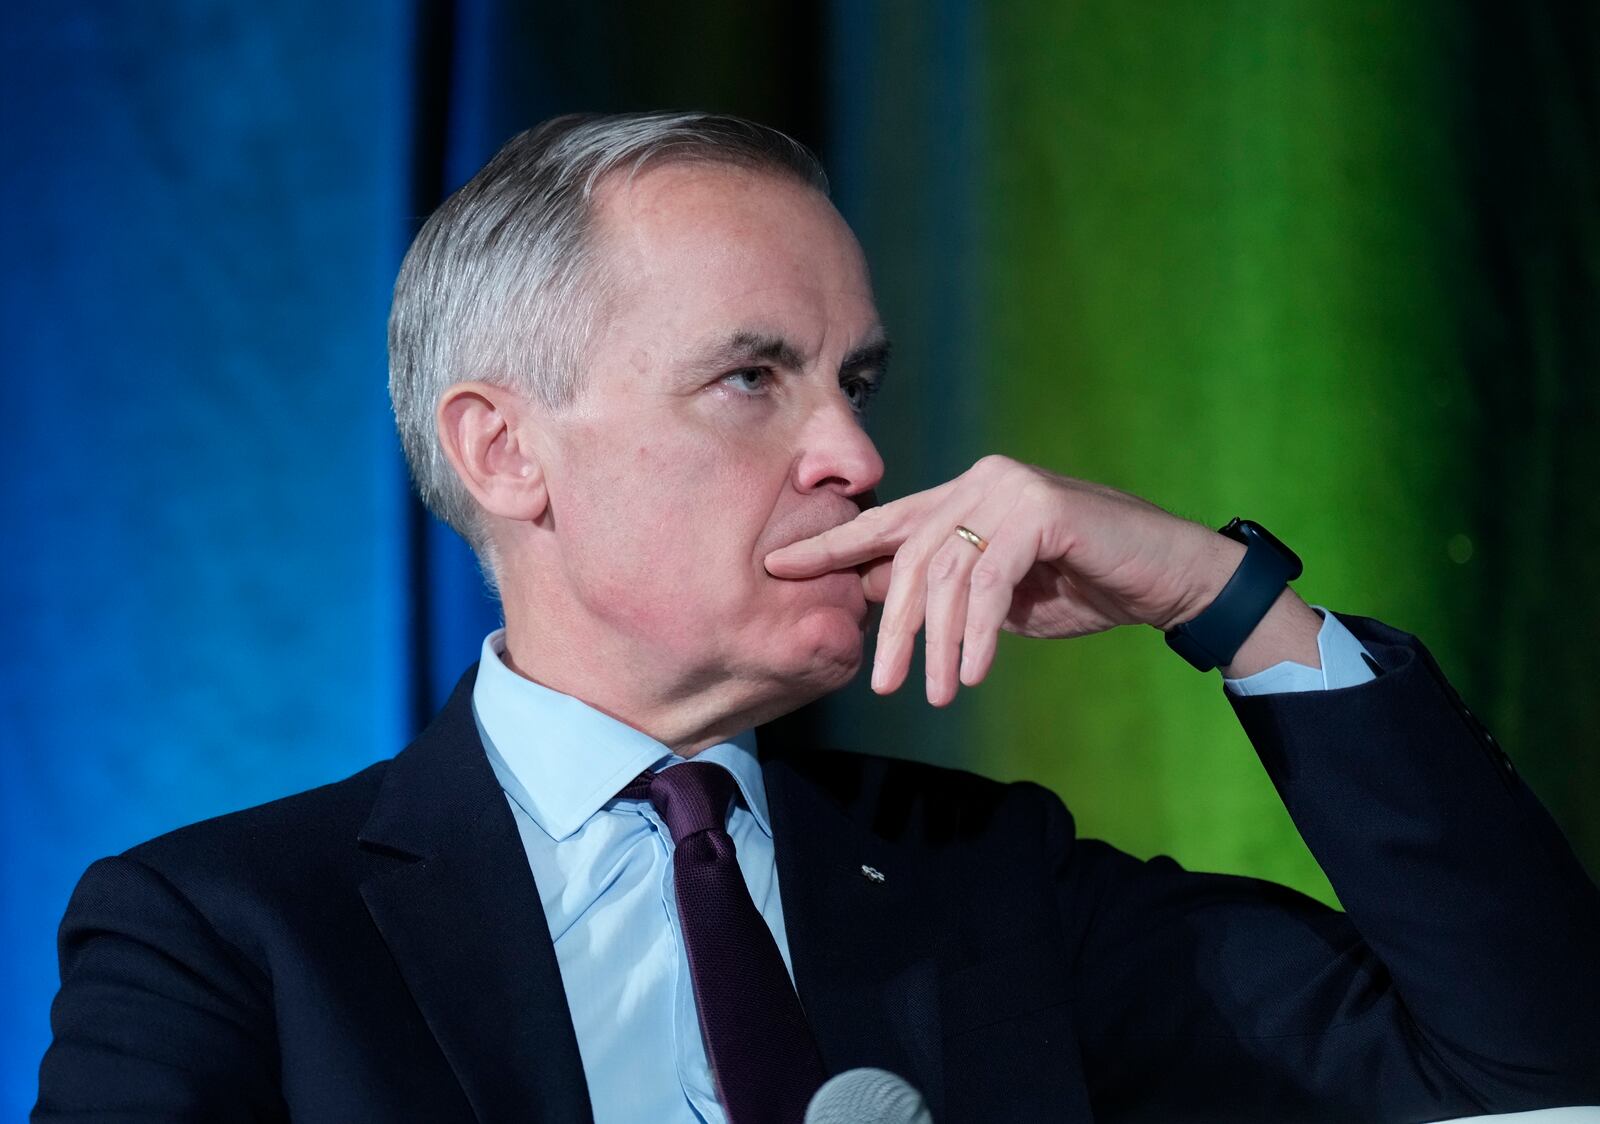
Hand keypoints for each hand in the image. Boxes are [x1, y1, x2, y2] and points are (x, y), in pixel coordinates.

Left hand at [764, 455, 1302, 703]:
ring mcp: (1008, 488)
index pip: (883, 522)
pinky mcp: (1039, 508)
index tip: (778, 567)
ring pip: (946, 576)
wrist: (1168, 577)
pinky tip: (974, 672)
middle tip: (880, 682)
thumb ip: (945, 588)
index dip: (830, 546)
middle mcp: (979, 481)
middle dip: (893, 627)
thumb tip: (877, 595)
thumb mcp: (999, 596)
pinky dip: (978, 635)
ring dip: (940, 645)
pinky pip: (988, 583)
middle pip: (909, 558)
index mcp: (963, 495)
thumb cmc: (1085, 585)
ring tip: (937, 692)